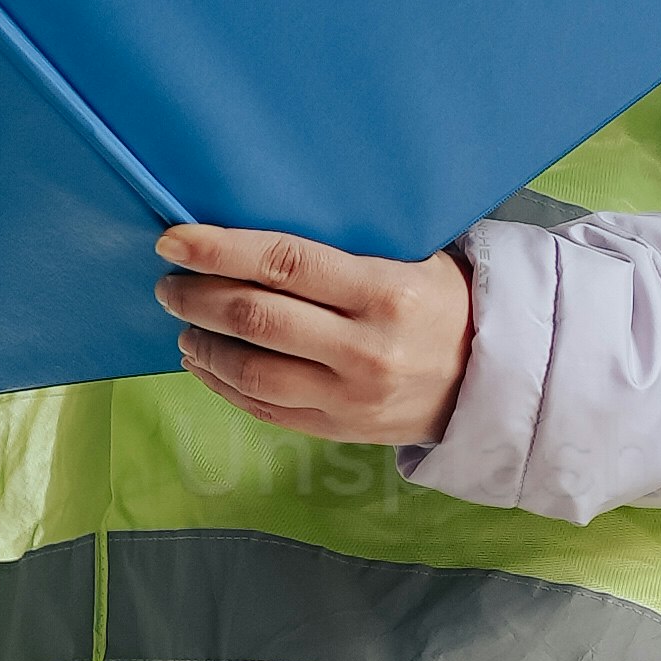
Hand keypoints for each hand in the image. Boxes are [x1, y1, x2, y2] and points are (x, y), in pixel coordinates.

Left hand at [157, 222, 477, 448]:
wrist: (491, 378)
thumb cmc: (443, 302)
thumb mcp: (413, 259)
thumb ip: (341, 251)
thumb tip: (252, 230)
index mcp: (384, 292)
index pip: (282, 263)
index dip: (218, 250)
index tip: (174, 240)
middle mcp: (365, 348)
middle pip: (257, 318)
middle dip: (198, 297)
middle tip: (169, 283)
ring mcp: (350, 397)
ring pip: (251, 371)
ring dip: (203, 344)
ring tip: (184, 323)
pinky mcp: (339, 429)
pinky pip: (264, 408)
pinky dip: (223, 384)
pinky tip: (204, 361)